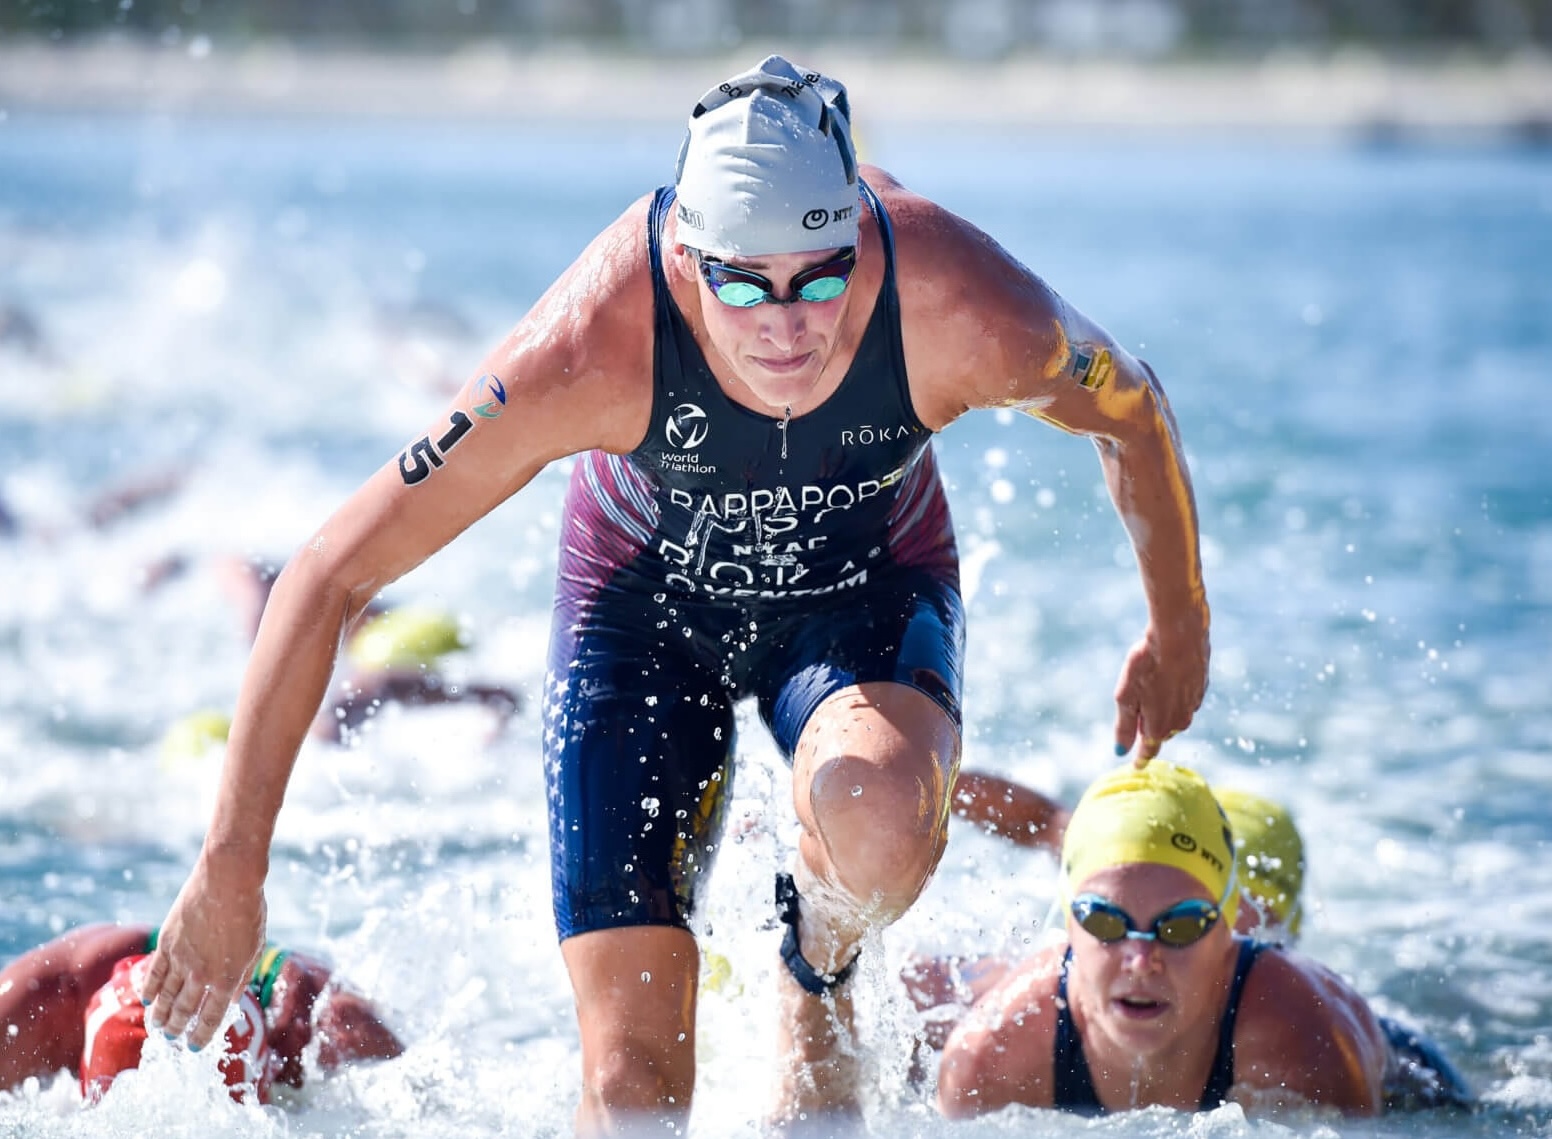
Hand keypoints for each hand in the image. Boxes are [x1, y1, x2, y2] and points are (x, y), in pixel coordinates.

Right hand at [141, 857, 266, 1050]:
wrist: (228, 879)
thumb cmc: (249, 911)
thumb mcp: (255, 948)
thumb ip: (240, 978)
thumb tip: (230, 1003)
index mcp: (228, 977)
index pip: (210, 1018)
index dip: (200, 1036)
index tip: (194, 1048)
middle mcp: (201, 973)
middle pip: (184, 1010)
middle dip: (177, 1029)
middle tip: (171, 1040)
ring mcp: (181, 959)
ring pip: (165, 996)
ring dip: (160, 1015)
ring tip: (156, 1027)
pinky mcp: (166, 943)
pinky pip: (154, 973)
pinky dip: (149, 990)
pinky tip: (147, 1000)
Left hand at [1112, 621, 1208, 764]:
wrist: (1179, 633)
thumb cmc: (1147, 662)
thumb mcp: (1126, 696)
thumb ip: (1124, 726)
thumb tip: (1120, 751)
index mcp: (1159, 726)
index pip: (1149, 750)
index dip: (1140, 758)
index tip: (1135, 765)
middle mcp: (1180, 720)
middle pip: (1161, 733)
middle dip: (1149, 730)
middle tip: (1137, 722)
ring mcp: (1194, 703)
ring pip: (1175, 716)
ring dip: (1164, 712)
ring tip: (1151, 695)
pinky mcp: (1201, 686)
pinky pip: (1186, 700)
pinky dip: (1175, 696)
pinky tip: (1168, 682)